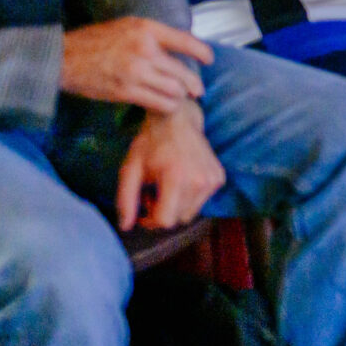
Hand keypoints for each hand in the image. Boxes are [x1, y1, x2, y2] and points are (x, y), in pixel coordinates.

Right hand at [58, 17, 213, 113]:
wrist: (63, 59)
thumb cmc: (94, 40)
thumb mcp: (126, 26)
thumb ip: (152, 35)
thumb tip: (178, 46)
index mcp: (146, 30)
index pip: (185, 41)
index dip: (202, 52)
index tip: (209, 59)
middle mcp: (145, 50)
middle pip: (183, 72)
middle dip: (194, 84)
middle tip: (198, 90)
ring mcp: (136, 72)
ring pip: (174, 90)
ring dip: (180, 96)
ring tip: (179, 98)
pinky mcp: (126, 91)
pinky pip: (158, 103)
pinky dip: (166, 106)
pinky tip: (165, 105)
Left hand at [115, 106, 224, 231]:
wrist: (178, 119)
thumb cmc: (150, 143)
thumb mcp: (130, 169)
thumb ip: (126, 199)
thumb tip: (125, 226)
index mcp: (176, 178)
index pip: (165, 221)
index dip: (149, 220)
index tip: (143, 204)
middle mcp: (199, 181)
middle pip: (178, 219)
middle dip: (162, 212)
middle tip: (152, 193)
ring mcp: (212, 180)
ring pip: (190, 213)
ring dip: (176, 206)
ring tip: (166, 186)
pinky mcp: (219, 178)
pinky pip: (201, 202)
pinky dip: (188, 197)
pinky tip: (180, 180)